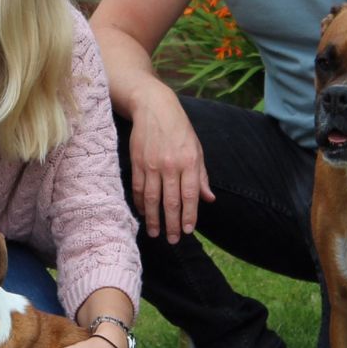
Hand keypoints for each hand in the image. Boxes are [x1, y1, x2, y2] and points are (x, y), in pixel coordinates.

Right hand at [127, 88, 213, 243]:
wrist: (153, 107)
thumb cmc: (179, 129)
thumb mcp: (197, 149)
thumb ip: (202, 176)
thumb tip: (209, 199)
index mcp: (189, 162)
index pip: (190, 195)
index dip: (189, 216)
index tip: (189, 231)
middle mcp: (171, 165)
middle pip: (171, 201)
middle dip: (172, 224)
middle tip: (173, 240)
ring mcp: (152, 165)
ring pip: (153, 199)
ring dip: (154, 219)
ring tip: (155, 233)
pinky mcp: (137, 162)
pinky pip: (139, 188)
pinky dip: (141, 203)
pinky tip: (143, 213)